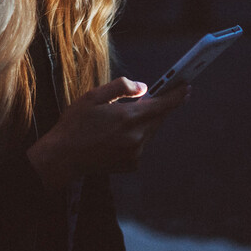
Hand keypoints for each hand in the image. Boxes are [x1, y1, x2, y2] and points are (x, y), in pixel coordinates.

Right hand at [26, 77, 188, 188]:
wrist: (63, 157)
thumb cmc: (75, 124)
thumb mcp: (94, 96)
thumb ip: (121, 88)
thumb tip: (143, 88)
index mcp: (129, 117)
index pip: (163, 105)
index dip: (177, 95)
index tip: (187, 87)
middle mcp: (136, 137)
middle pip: (158, 118)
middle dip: (158, 107)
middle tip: (154, 97)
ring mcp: (135, 153)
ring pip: (150, 132)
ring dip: (144, 122)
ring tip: (122, 118)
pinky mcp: (132, 164)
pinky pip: (141, 145)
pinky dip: (136, 137)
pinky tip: (115, 136)